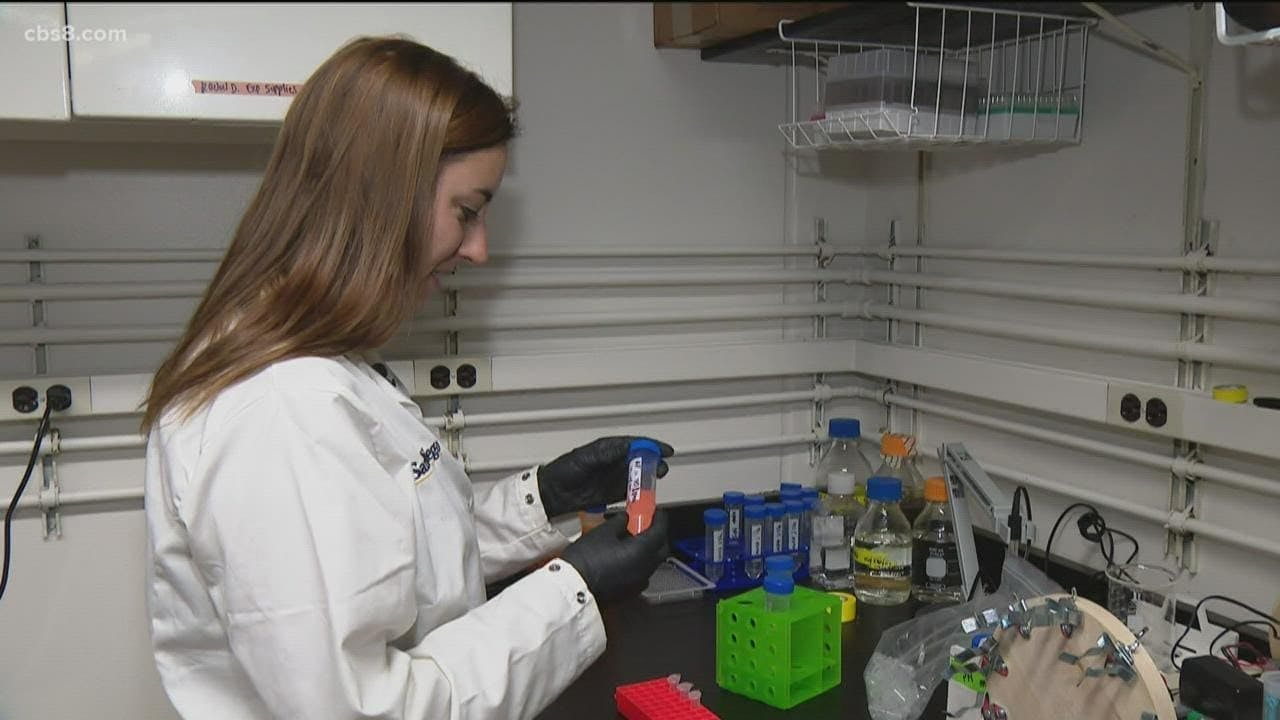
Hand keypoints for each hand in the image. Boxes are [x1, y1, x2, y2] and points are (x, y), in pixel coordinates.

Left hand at [537, 436, 673, 517]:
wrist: (552, 493)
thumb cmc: (564, 470)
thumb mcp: (585, 458)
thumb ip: (607, 453)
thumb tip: (626, 446)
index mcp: (608, 449)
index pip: (634, 444)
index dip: (651, 446)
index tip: (664, 450)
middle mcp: (613, 462)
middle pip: (640, 460)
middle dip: (653, 462)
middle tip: (662, 467)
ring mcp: (613, 478)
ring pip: (637, 476)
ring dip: (648, 478)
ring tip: (657, 478)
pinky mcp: (612, 494)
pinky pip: (630, 492)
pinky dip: (639, 493)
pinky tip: (647, 494)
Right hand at [559, 510, 669, 605]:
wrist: (574, 586)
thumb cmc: (587, 558)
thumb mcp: (603, 532)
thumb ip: (620, 522)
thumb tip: (626, 519)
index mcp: (643, 551)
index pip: (660, 531)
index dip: (660, 519)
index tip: (657, 512)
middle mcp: (646, 568)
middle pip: (661, 549)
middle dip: (658, 535)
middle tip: (646, 524)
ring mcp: (639, 582)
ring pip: (652, 563)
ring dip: (649, 550)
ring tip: (634, 540)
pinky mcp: (630, 592)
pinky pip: (642, 574)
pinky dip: (640, 563)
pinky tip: (626, 558)